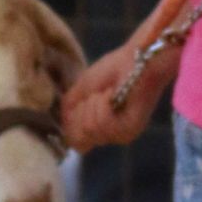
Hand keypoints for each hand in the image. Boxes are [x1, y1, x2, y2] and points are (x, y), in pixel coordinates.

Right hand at [62, 37, 180, 152]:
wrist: (136, 61)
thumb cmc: (112, 71)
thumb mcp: (81, 90)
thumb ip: (68, 111)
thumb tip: (65, 131)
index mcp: (96, 128)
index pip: (74, 141)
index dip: (73, 119)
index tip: (85, 99)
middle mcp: (107, 136)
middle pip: (79, 136)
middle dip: (83, 110)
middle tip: (98, 93)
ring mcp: (118, 135)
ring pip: (89, 128)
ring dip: (94, 104)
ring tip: (109, 92)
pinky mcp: (129, 131)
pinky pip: (102, 123)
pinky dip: (104, 104)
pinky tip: (115, 95)